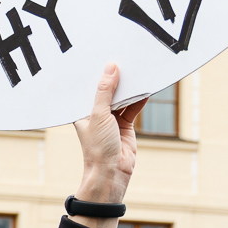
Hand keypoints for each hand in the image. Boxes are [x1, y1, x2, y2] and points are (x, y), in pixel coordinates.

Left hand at [71, 62, 144, 223]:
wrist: (112, 173)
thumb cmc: (97, 147)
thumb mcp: (99, 114)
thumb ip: (105, 91)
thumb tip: (111, 67)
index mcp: (82, 111)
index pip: (88, 87)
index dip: (95, 73)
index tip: (102, 55)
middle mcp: (95, 113)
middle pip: (107, 90)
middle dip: (115, 77)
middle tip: (123, 57)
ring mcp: (111, 119)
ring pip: (122, 98)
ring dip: (129, 87)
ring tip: (137, 69)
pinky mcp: (125, 125)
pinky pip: (133, 107)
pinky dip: (140, 99)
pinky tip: (146, 87)